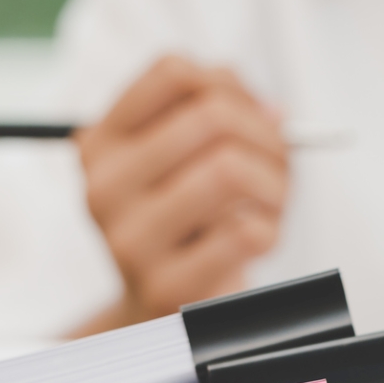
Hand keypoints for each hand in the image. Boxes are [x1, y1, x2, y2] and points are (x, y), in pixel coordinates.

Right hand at [71, 56, 287, 335]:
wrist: (165, 310)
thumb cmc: (190, 222)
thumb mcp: (190, 160)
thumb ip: (218, 111)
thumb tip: (270, 110)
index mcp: (100, 143)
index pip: (173, 72)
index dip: (230, 84)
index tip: (252, 113)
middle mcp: (102, 186)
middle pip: (211, 116)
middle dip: (267, 135)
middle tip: (282, 161)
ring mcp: (128, 239)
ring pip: (229, 169)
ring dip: (275, 183)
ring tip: (275, 201)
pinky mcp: (164, 286)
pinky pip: (245, 232)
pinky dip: (271, 229)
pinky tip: (261, 238)